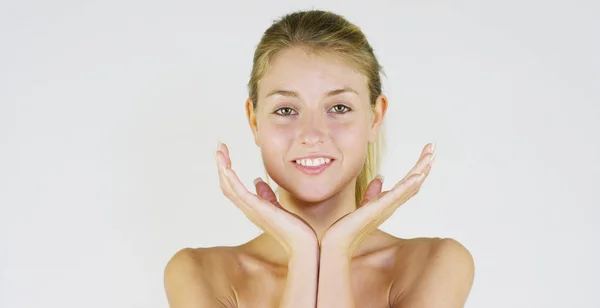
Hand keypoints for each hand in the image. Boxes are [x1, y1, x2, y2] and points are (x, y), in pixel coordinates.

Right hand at [215, 142, 317, 256]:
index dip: (227, 171)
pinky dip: (232, 180)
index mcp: (250, 207)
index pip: (233, 187)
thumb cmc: (292, 228)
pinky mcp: (258, 210)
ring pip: (230, 187)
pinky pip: (240, 193)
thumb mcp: (276, 206)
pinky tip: (227, 168)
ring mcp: (251, 209)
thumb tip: (257, 181)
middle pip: (227, 185)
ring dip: (223, 168)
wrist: (302, 243)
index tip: (225, 154)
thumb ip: (265, 194)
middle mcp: (247, 209)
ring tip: (220, 151)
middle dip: (222, 165)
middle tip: (219, 148)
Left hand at [322, 143, 436, 256]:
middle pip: (414, 182)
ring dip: (421, 170)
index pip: (408, 182)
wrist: (338, 242)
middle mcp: (392, 204)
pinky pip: (396, 196)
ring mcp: (387, 206)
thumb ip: (372, 193)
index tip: (426, 152)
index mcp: (389, 202)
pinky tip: (417, 176)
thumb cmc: (350, 226)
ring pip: (409, 186)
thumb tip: (380, 178)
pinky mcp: (378, 208)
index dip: (418, 168)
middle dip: (424, 164)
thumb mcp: (363, 205)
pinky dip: (408, 185)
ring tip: (430, 155)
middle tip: (433, 147)